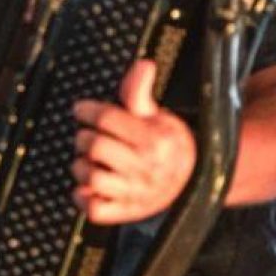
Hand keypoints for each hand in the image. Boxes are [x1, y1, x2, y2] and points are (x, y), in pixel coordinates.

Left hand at [71, 59, 195, 224]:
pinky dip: (84, 197)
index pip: (107, 119)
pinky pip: (95, 209)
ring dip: (81, 166)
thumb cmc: (169, 145)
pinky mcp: (126, 211)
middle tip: (89, 136)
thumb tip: (143, 64)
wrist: (194, 182)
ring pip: (90, 176)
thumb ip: (140, 92)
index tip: (82, 110)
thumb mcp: (158, 115)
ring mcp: (135, 192)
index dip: (87, 110)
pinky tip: (87, 186)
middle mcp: (145, 167)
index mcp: (154, 139)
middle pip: (94, 145)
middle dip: (84, 137)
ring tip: (90, 160)